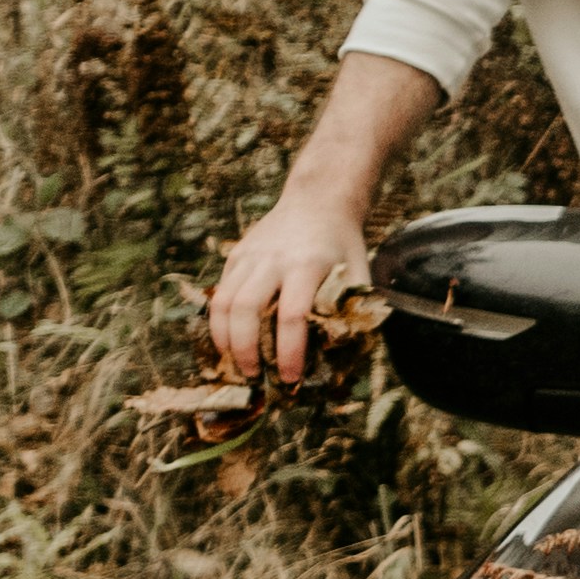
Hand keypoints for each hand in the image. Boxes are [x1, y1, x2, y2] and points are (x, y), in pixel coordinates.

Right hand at [207, 192, 371, 385]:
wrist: (318, 202)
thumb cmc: (342, 245)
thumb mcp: (360, 270)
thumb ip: (356, 307)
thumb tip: (351, 352)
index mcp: (309, 265)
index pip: (293, 314)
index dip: (290, 351)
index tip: (292, 376)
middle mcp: (273, 260)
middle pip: (247, 310)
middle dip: (247, 349)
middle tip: (255, 376)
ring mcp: (250, 257)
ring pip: (223, 303)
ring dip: (226, 339)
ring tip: (237, 364)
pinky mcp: (235, 256)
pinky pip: (219, 294)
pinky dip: (219, 323)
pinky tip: (229, 342)